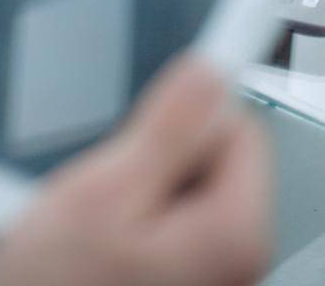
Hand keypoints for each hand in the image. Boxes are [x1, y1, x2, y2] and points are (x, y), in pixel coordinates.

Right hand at [0, 55, 270, 285]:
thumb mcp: (98, 193)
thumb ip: (164, 130)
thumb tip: (208, 72)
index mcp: (232, 234)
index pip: (241, 124)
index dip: (187, 105)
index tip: (160, 87)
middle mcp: (237, 260)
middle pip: (215, 156)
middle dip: (157, 152)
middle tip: (107, 182)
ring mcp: (210, 274)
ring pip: (185, 187)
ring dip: (139, 186)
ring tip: (95, 218)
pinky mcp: (183, 279)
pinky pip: (169, 220)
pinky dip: (133, 216)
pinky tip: (99, 242)